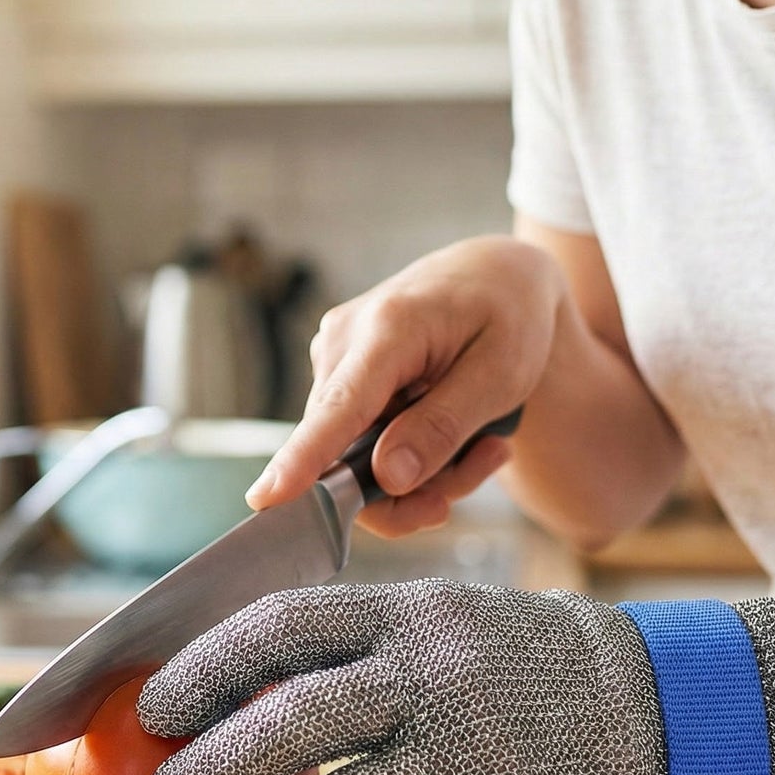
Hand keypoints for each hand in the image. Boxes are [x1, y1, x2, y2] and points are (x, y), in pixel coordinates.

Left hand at [139, 583, 774, 774]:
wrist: (659, 706)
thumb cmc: (523, 659)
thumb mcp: (441, 616)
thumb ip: (353, 642)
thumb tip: (236, 684)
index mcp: (410, 612)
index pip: (282, 626)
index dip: (206, 667)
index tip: (155, 706)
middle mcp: (433, 678)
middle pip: (293, 723)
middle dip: (213, 770)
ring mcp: (467, 760)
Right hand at [246, 237, 563, 537]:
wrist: (493, 275)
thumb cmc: (507, 316)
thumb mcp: (501, 375)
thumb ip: (442, 428)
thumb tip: (387, 478)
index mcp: (388, 329)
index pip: (338, 409)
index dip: (303, 459)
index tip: (267, 498)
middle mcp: (342, 342)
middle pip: (346, 455)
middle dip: (414, 488)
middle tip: (486, 463)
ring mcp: (333, 358)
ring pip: (355, 459)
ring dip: (422, 474)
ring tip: (484, 445)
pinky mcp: (337, 376)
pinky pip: (359, 444)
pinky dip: (410, 455)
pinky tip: (458, 433)